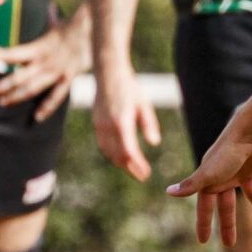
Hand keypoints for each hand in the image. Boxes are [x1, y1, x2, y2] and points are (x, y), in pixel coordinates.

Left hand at [0, 20, 88, 118]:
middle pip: (19, 76)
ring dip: (16, 96)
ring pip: (33, 87)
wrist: (96, 30)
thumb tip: (49, 7)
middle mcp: (44, 61)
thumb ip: (50, 17)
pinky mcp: (68, 78)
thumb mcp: (58, 23)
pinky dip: (47, 107)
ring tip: (2, 103)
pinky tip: (37, 117)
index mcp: (39, 47)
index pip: (14, 53)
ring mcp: (56, 71)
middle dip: (2, 85)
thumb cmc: (76, 26)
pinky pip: (57, 96)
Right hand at [91, 63, 161, 181]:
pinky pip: (103, 145)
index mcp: (122, 123)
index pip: (129, 152)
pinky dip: (111, 154)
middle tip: (142, 176)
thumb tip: (154, 143)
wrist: (109, 75)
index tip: (146, 174)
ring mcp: (100, 126)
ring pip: (108, 152)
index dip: (137, 165)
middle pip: (118, 156)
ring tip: (132, 169)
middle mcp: (109, 127)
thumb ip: (149, 124)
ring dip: (120, 163)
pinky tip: (120, 157)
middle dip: (130, 168)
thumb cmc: (130, 88)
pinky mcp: (97, 124)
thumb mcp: (144, 105)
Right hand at [168, 124, 251, 246]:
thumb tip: (168, 192)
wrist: (250, 132)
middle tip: (230, 244)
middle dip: (228, 224)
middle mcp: (226, 176)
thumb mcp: (208, 174)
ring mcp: (243, 169)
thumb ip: (190, 185)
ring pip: (251, 192)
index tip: (202, 241)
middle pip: (226, 205)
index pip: (205, 207)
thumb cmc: (227, 154)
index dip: (204, 223)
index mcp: (212, 180)